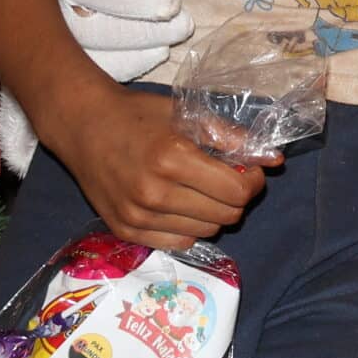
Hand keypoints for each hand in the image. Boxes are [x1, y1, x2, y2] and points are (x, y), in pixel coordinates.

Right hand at [46, 83, 275, 250]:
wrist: (83, 126)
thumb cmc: (137, 115)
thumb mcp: (186, 115)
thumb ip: (231, 138)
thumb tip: (274, 159)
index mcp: (172, 158)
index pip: (236, 191)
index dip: (253, 181)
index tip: (251, 169)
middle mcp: (154, 193)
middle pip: (226, 215)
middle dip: (238, 197)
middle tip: (230, 178)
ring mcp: (137, 217)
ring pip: (205, 231)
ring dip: (215, 212)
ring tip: (204, 189)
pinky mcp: (125, 230)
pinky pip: (178, 242)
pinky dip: (191, 226)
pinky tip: (183, 204)